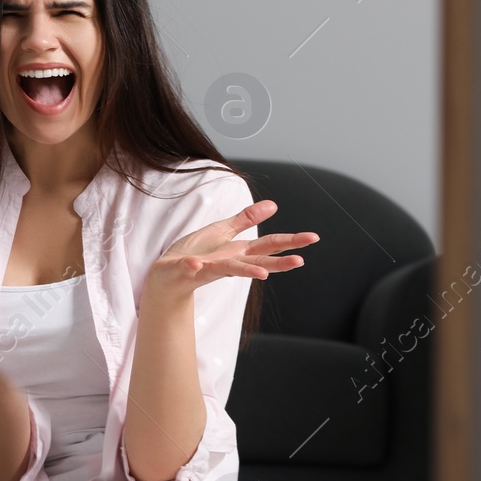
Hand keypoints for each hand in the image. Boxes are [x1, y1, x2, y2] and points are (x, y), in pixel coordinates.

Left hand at [145, 198, 317, 299]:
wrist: (167, 275)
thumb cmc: (196, 253)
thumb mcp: (222, 231)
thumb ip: (246, 220)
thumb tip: (273, 205)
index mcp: (238, 251)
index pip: (269, 245)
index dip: (291, 241)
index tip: (313, 238)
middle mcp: (229, 262)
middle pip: (258, 261)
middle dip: (279, 262)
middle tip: (300, 261)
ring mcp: (209, 269)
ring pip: (230, 269)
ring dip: (246, 271)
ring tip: (263, 274)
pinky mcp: (188, 272)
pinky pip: (191, 269)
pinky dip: (194, 267)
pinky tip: (196, 264)